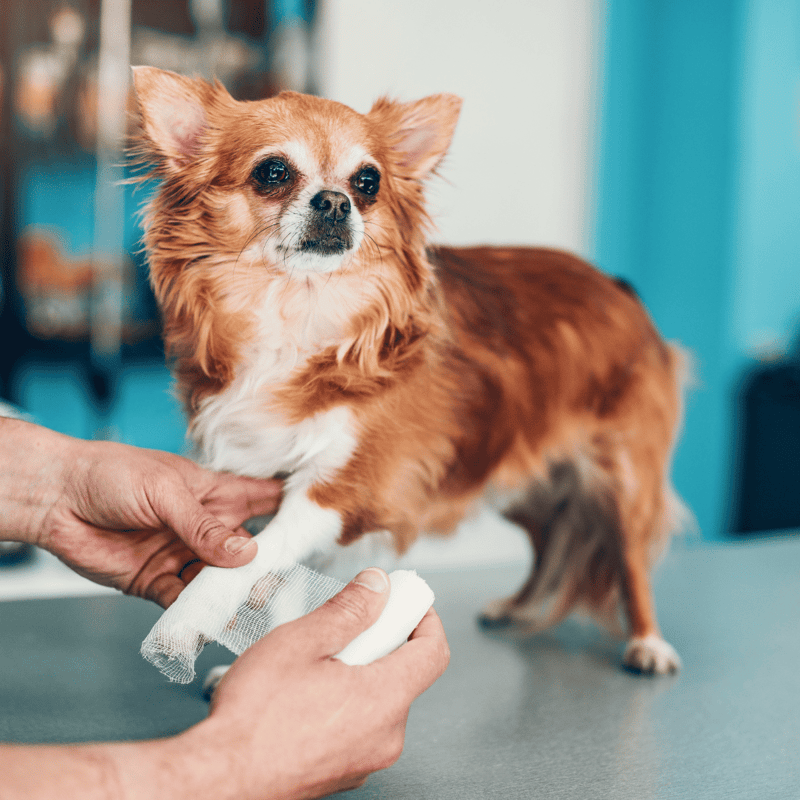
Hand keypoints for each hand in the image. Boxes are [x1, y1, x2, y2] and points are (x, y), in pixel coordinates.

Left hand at [0, 418, 281, 606]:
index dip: (290, 511)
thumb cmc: (112, 475)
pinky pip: (182, 602)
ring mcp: (182, 555)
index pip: (264, 500)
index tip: (314, 529)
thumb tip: (246, 553)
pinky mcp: (156, 582)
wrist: (56, 498)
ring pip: (217, 581)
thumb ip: (204, 526)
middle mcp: (204, 527)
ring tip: (237, 610)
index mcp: (215, 494)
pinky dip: (193, 615)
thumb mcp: (165, 492)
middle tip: (268, 587)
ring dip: (228, 596)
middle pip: (246, 551)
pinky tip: (201, 623)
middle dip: (260, 570)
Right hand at [0, 569, 449, 799]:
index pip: (432, 645)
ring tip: (312, 637)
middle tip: (348, 605)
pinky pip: (348, 716)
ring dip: (353, 659)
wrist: (211, 785)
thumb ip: (348, 610)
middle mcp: (381, 731)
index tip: (399, 591)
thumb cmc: (252, 716)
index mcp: (383, 695)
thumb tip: (378, 582)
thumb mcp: (301, 642)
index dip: (420, 610)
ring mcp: (358, 754)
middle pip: (403, 666)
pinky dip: (334, 688)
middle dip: (380, 631)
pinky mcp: (331, 766)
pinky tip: (295, 677)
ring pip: (374, 690)